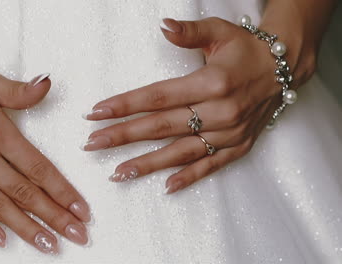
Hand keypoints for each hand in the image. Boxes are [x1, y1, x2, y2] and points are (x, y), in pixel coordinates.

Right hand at [0, 59, 89, 252]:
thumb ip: (20, 91)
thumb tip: (48, 85)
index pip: (38, 169)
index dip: (63, 191)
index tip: (81, 208)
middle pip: (24, 193)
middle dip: (54, 216)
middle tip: (77, 235)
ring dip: (26, 228)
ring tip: (49, 244)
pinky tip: (2, 240)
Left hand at [82, 17, 314, 193]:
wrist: (283, 68)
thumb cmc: (246, 50)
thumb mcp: (220, 32)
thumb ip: (189, 33)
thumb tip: (163, 26)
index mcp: (211, 82)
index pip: (157, 97)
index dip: (124, 105)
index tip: (96, 112)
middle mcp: (220, 111)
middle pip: (161, 126)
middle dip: (123, 136)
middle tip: (92, 143)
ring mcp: (229, 133)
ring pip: (180, 152)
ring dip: (147, 163)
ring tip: (118, 172)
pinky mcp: (238, 146)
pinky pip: (210, 166)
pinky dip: (188, 177)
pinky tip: (165, 188)